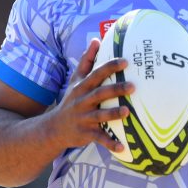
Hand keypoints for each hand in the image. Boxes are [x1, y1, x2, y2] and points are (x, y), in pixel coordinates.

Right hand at [46, 38, 134, 152]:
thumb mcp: (75, 80)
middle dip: (115, 90)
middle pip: (99, 94)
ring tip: (127, 112)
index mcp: (82, 87)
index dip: (110, 67)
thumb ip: (86, 61)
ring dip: (113, 114)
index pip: (97, 74)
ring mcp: (83, 119)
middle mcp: (82, 102)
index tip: (126, 62)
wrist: (54, 128)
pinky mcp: (85, 134)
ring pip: (99, 116)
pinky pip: (99, 139)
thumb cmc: (71, 100)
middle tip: (133, 86)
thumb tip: (96, 39)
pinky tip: (123, 148)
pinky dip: (110, 144)